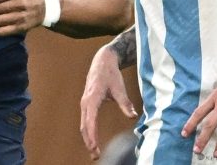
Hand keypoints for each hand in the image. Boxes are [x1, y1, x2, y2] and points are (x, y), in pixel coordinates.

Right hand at [80, 46, 137, 160]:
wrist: (102, 61)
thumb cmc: (111, 74)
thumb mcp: (119, 87)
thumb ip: (125, 103)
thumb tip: (133, 116)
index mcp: (92, 98)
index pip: (90, 121)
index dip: (92, 135)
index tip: (95, 147)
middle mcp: (85, 102)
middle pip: (84, 126)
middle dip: (89, 141)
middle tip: (96, 155)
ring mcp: (84, 103)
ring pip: (83, 125)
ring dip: (88, 139)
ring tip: (95, 152)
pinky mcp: (86, 104)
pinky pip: (85, 121)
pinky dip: (87, 132)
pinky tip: (93, 140)